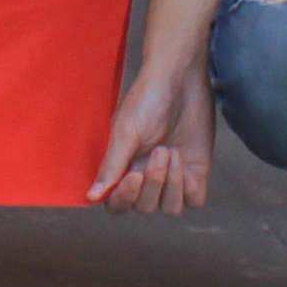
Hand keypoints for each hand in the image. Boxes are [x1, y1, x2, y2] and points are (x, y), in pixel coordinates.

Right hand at [87, 59, 216, 212]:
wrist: (180, 79)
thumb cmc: (147, 99)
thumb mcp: (125, 132)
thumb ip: (112, 166)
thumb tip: (90, 196)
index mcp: (123, 168)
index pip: (117, 203)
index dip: (124, 198)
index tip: (133, 175)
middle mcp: (146, 177)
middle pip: (145, 207)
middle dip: (153, 183)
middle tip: (160, 151)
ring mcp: (172, 177)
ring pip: (170, 207)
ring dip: (172, 185)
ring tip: (172, 152)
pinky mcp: (196, 172)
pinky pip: (194, 200)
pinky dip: (190, 188)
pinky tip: (184, 161)